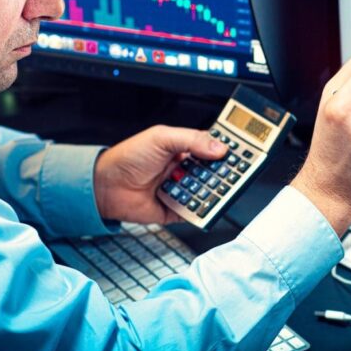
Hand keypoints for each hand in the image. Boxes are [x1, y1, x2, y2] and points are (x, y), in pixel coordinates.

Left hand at [93, 125, 227, 224]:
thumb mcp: (161, 138)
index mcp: (184, 148)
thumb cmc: (127, 158)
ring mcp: (182, 189)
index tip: (244, 149)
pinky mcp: (177, 210)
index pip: (212, 147)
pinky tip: (205, 204)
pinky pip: (196, 212)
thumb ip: (192, 140)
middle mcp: (185, 169)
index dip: (228, 148)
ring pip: (209, 191)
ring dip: (214, 190)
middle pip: (215, 171)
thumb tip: (219, 147)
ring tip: (217, 186)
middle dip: (226, 171)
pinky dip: (202, 210)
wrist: (106, 186)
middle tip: (237, 171)